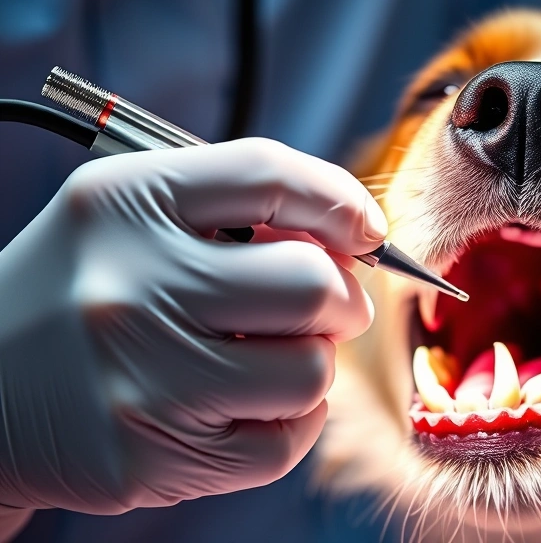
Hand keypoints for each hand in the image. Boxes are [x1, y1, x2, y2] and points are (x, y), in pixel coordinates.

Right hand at [0, 138, 385, 534]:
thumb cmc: (81, 294)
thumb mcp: (128, 217)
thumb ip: (235, 204)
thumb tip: (352, 235)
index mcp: (124, 205)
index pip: (268, 175)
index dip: (342, 200)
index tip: (367, 229)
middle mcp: (128, 287)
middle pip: (313, 285)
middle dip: (342, 298)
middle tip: (324, 306)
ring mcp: (138, 380)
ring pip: (310, 370)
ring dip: (313, 363)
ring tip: (270, 355)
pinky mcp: (149, 459)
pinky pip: (285, 441)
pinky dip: (292, 420)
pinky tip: (253, 403)